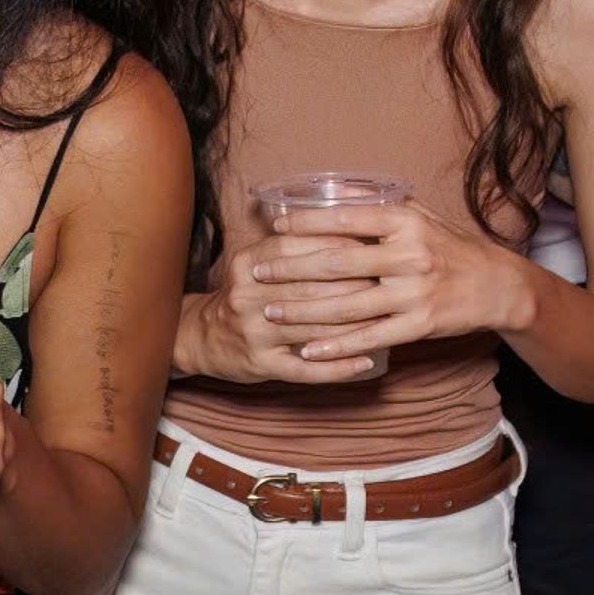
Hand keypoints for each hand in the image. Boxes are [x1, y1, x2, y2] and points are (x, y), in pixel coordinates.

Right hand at [177, 242, 384, 385]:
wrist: (204, 336)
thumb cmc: (247, 293)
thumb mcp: (258, 262)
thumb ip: (293, 244)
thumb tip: (350, 225)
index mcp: (248, 263)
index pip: (297, 248)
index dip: (338, 245)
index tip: (373, 244)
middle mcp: (247, 295)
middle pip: (309, 287)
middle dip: (354, 284)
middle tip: (389, 282)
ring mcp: (253, 332)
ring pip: (312, 327)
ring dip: (354, 326)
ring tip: (387, 320)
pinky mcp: (260, 364)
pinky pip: (306, 369)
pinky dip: (338, 367)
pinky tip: (366, 362)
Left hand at [246, 203, 531, 365]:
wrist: (496, 285)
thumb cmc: (448, 246)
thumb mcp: (418, 214)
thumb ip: (376, 203)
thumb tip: (328, 188)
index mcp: (405, 222)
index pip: (346, 218)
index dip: (307, 223)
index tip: (274, 228)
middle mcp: (410, 254)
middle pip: (338, 262)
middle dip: (291, 269)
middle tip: (257, 273)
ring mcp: (415, 292)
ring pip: (347, 305)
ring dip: (303, 310)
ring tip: (270, 312)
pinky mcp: (419, 325)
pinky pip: (369, 337)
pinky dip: (335, 346)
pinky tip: (307, 349)